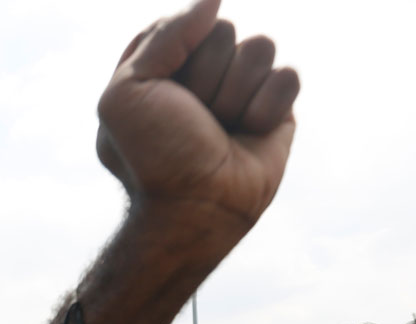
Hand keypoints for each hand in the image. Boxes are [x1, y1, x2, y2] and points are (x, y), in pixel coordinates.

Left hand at [96, 0, 299, 231]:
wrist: (193, 208)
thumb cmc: (154, 155)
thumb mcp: (128, 89)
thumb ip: (165, 33)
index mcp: (161, 68)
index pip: (180, 23)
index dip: (174, 52)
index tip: (163, 92)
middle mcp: (202, 75)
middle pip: (223, 30)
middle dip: (205, 77)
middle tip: (192, 118)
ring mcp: (241, 89)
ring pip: (260, 47)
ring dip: (235, 95)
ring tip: (220, 130)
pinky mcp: (276, 109)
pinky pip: (287, 76)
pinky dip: (266, 109)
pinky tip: (248, 136)